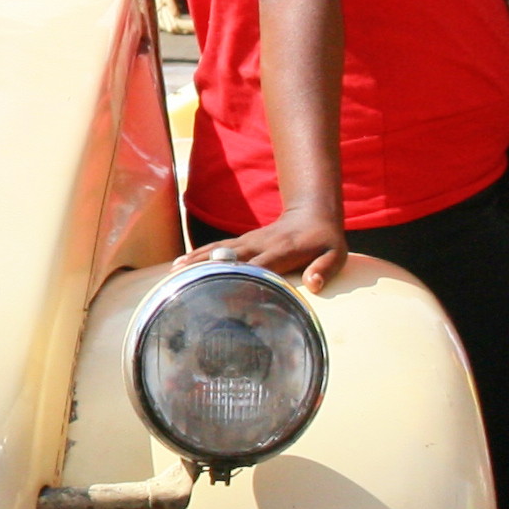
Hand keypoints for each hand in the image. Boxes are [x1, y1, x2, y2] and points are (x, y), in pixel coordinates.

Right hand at [192, 208, 349, 293]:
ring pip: (218, 249)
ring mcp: (249, 241)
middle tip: (184, 283)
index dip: (243, 279)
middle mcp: (261, 244)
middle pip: (230, 257)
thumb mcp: (335, 254)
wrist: (313, 213)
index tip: (225, 294)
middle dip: (208, 270)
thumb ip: (324, 269)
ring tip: (173, 273)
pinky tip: (180, 264)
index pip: (260, 267)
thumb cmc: (325, 240)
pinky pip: (216, 247)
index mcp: (282, 251)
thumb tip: (314, 284)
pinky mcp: (242, 240)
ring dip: (196, 261)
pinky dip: (197, 255)